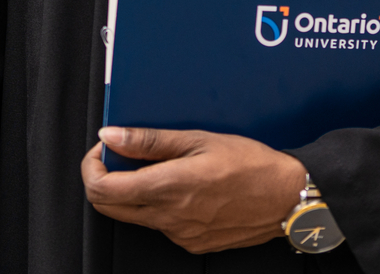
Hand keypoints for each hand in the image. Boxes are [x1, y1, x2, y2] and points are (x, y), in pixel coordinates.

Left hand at [79, 126, 308, 253]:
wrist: (287, 197)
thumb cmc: (251, 164)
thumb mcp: (198, 139)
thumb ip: (149, 140)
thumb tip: (112, 137)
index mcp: (168, 187)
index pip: (102, 189)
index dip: (92, 167)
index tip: (102, 150)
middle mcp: (169, 217)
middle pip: (109, 208)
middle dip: (104, 181)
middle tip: (119, 157)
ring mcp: (180, 235)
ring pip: (135, 217)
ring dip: (132, 193)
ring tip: (157, 167)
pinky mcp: (193, 243)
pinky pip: (160, 225)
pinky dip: (158, 205)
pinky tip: (180, 186)